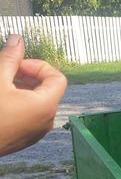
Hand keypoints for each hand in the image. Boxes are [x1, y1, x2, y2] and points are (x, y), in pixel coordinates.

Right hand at [0, 34, 66, 156]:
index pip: (57, 78)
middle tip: (6, 69)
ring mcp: (37, 131)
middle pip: (48, 89)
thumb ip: (10, 58)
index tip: (18, 64)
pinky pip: (30, 114)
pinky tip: (2, 98)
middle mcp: (47, 121)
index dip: (39, 66)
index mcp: (45, 106)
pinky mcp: (26, 138)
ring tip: (2, 83)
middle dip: (28, 75)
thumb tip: (17, 40)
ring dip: (22, 87)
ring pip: (37, 102)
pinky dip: (20, 102)